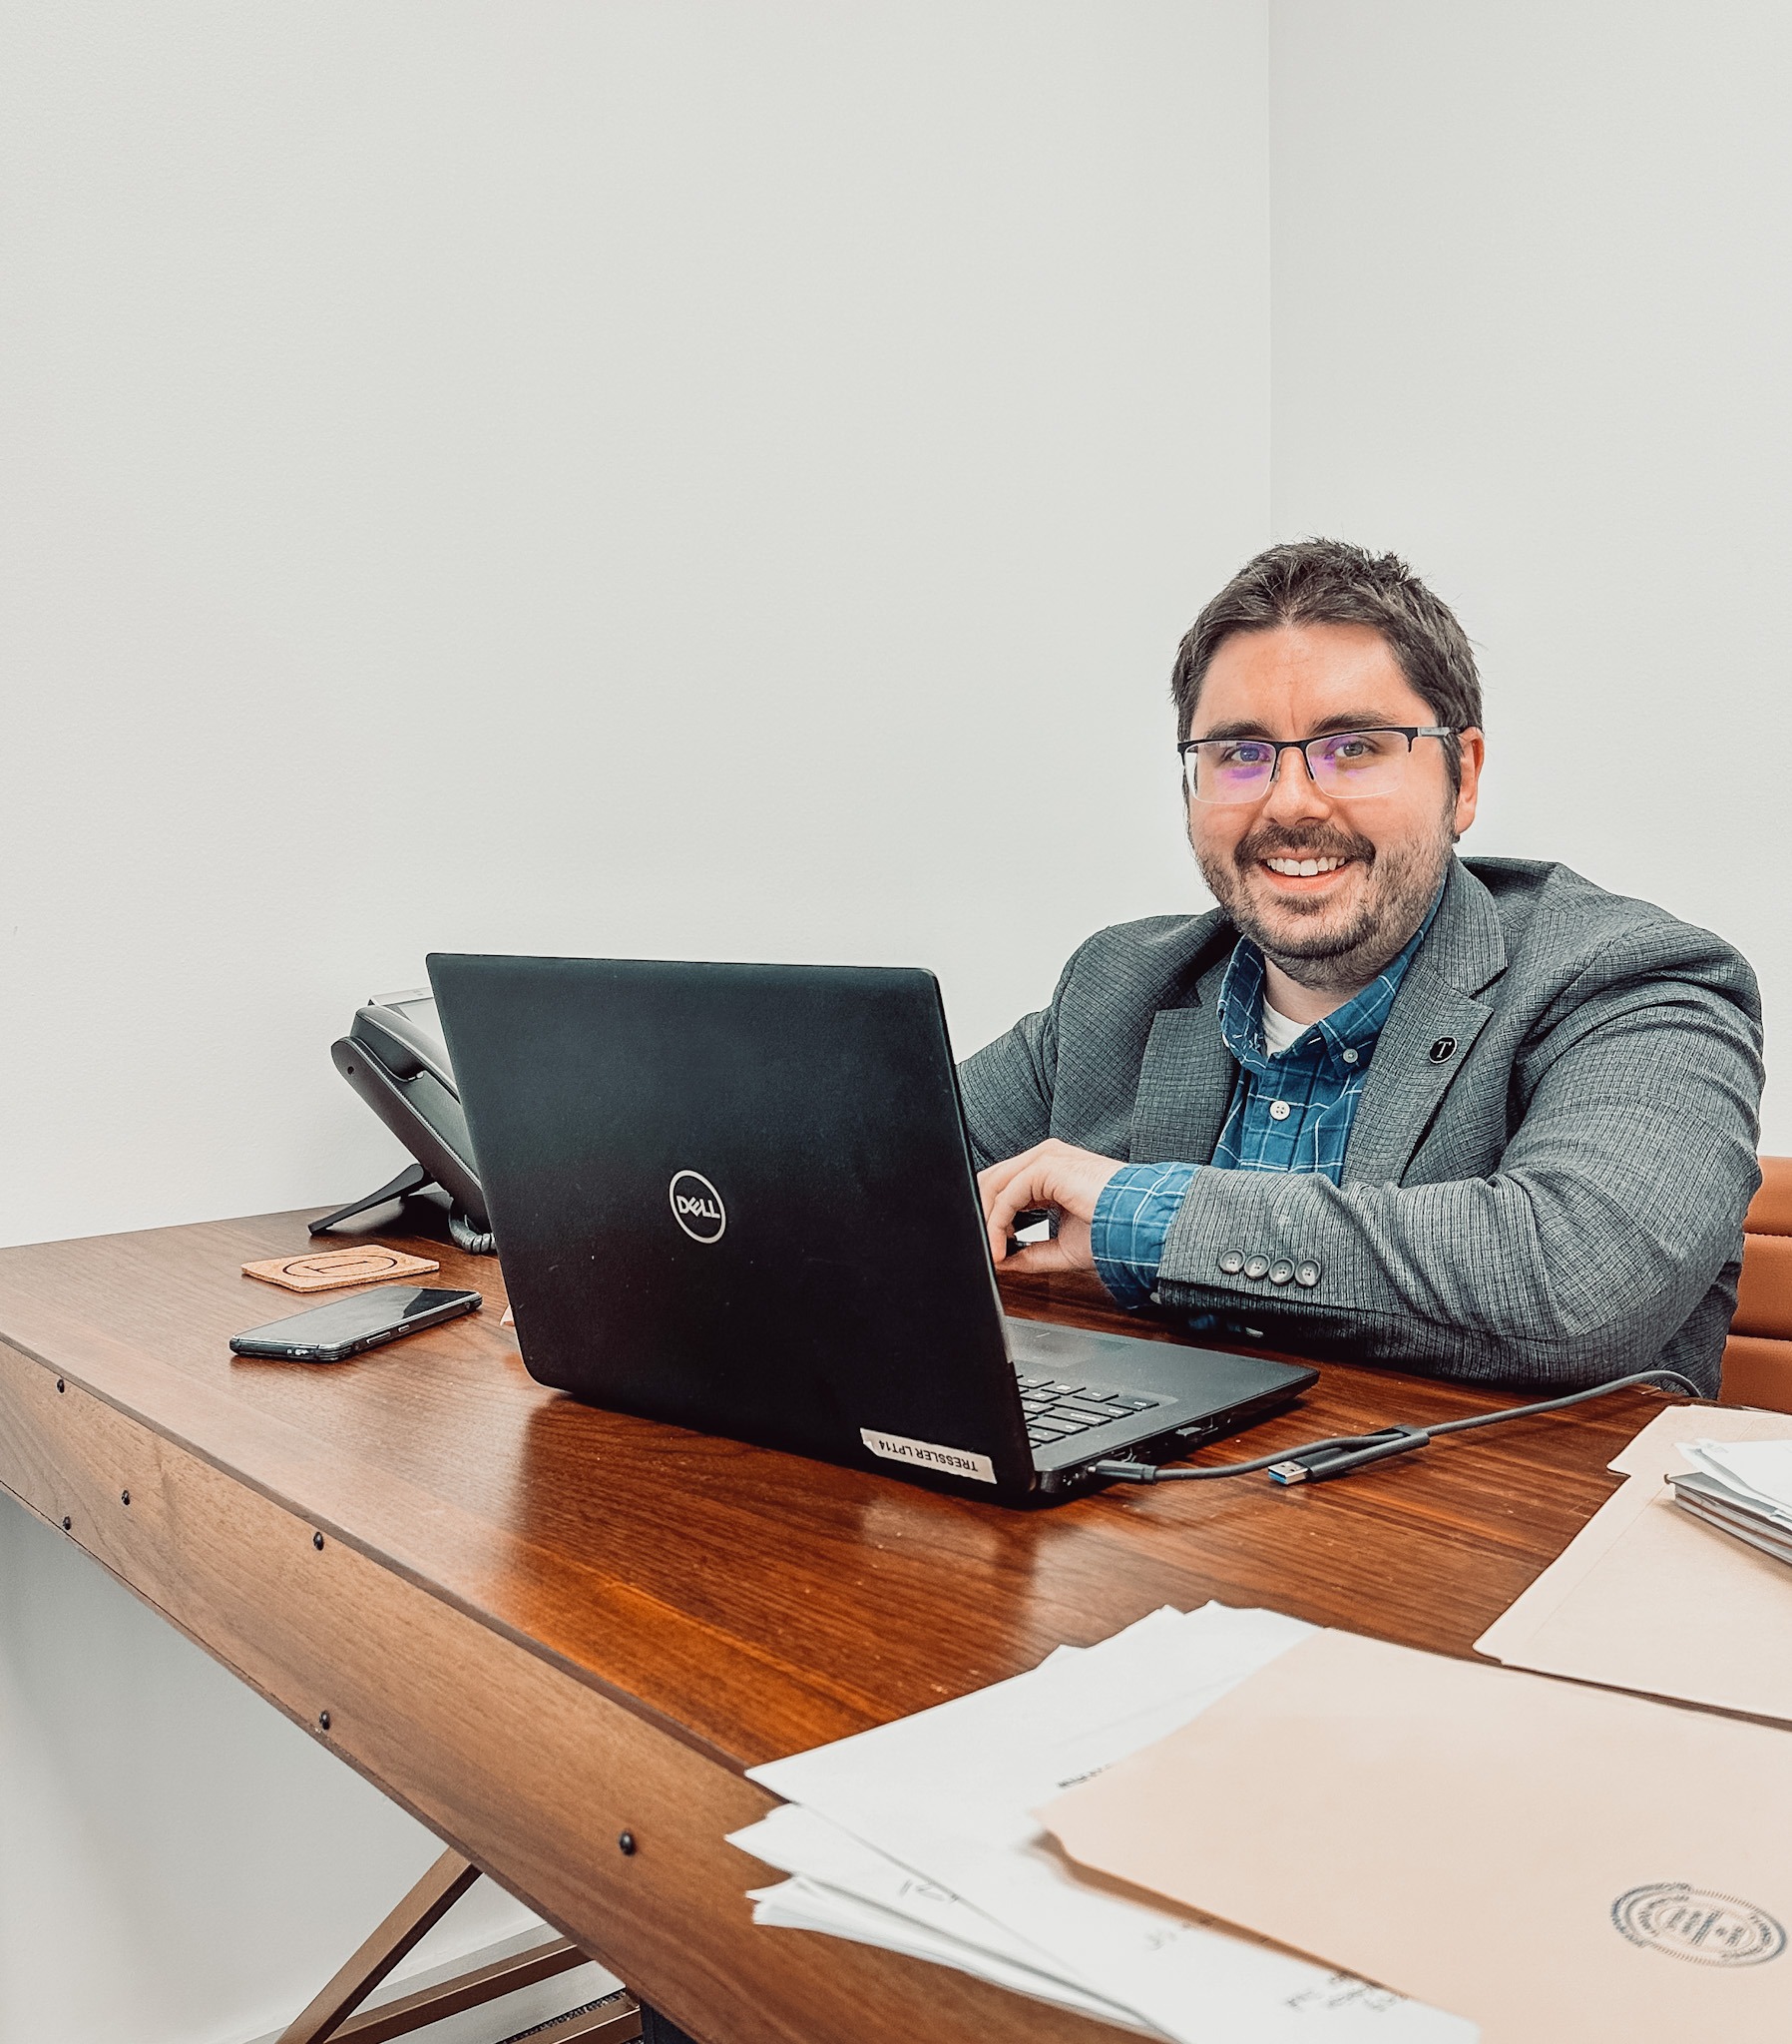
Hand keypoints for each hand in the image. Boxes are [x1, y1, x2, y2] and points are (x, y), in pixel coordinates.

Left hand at [978, 1140, 1125, 1275]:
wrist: (1139, 1225)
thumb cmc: (1114, 1231)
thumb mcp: (1063, 1246)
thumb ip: (1032, 1251)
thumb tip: (1004, 1260)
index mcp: (1052, 1170)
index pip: (1005, 1185)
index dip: (991, 1216)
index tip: (995, 1247)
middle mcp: (1046, 1158)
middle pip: (993, 1181)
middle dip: (983, 1217)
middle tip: (987, 1250)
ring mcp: (1046, 1157)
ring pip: (996, 1186)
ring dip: (987, 1222)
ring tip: (992, 1252)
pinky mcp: (1046, 1165)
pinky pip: (1007, 1195)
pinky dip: (996, 1224)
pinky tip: (1000, 1247)